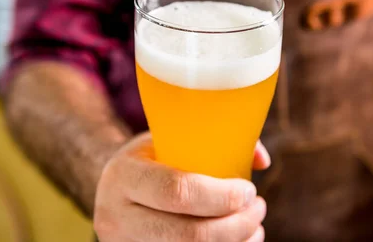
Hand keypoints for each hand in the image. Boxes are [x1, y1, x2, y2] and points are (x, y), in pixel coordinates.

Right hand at [94, 133, 271, 241]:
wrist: (113, 191)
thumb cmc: (152, 160)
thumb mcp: (169, 140)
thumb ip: (216, 142)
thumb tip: (260, 160)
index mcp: (124, 175)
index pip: (177, 191)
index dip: (221, 196)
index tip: (249, 190)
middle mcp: (116, 216)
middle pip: (188, 234)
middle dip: (235, 225)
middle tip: (258, 209)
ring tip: (255, 227)